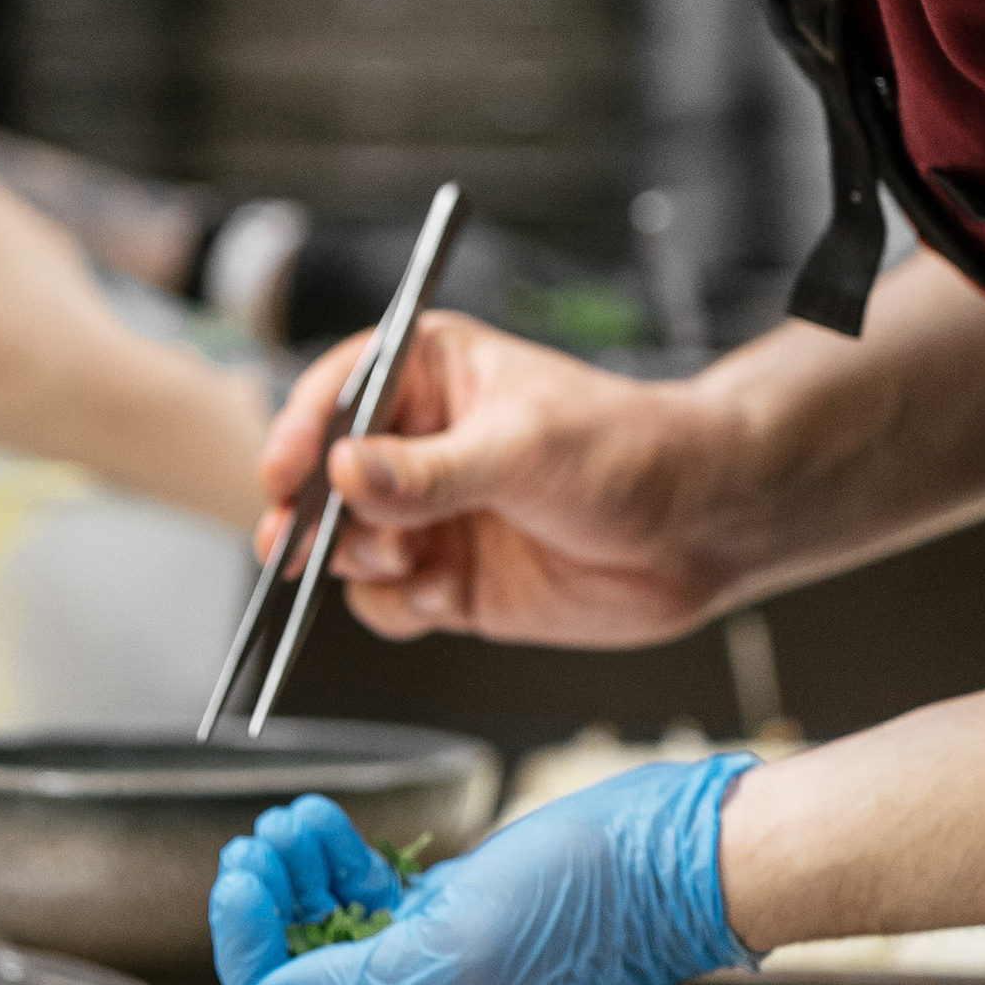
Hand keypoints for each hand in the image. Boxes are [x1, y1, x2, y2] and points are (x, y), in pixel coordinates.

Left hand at [209, 761, 759, 984]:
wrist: (668, 856)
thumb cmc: (582, 909)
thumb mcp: (458, 953)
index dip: (253, 962)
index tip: (239, 887)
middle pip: (299, 978)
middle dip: (266, 913)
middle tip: (254, 849)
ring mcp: (431, 962)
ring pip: (325, 929)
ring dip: (293, 876)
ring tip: (290, 824)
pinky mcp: (446, 912)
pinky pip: (362, 893)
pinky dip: (332, 857)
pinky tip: (320, 821)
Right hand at [255, 314, 738, 643]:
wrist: (701, 527)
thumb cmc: (627, 449)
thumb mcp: (522, 448)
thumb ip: (429, 471)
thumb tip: (344, 472)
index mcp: (431, 376)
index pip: (339, 394)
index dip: (299, 433)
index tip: (282, 476)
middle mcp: (420, 445)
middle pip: (325, 478)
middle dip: (312, 513)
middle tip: (302, 545)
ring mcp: (433, 516)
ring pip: (348, 547)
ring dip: (360, 562)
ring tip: (408, 562)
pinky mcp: (452, 581)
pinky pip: (389, 602)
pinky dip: (400, 608)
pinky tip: (442, 598)